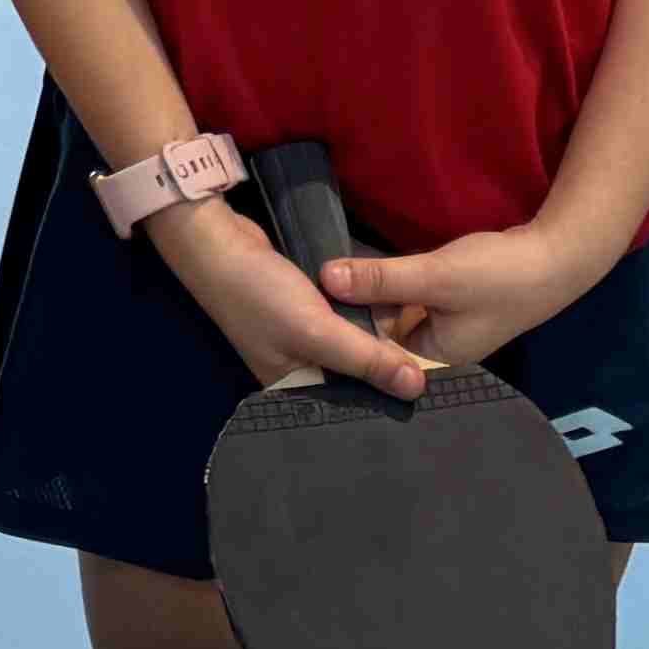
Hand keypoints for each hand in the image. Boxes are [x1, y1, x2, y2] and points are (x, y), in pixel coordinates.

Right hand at [149, 194, 426, 396]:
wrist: (218, 242)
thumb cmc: (262, 295)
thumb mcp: (318, 330)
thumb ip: (366, 358)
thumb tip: (417, 388)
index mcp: (294, 389)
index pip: (349, 406)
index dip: (385, 400)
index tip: (427, 395)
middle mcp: (299, 369)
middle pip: (353, 377)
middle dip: (384, 367)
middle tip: (431, 368)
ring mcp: (301, 338)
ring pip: (351, 347)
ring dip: (376, 338)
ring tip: (418, 339)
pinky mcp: (305, 311)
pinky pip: (342, 322)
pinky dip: (361, 316)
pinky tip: (389, 310)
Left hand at [319, 218, 619, 379]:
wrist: (556, 256)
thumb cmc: (499, 276)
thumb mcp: (434, 276)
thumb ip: (380, 278)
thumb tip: (324, 279)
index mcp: (435, 358)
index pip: (375, 355)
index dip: (342, 333)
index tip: (303, 315)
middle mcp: (438, 348)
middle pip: (381, 333)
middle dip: (352, 312)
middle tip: (305, 293)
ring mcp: (445, 324)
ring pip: (392, 312)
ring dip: (369, 296)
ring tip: (320, 281)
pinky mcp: (449, 300)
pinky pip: (407, 297)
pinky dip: (389, 285)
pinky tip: (358, 271)